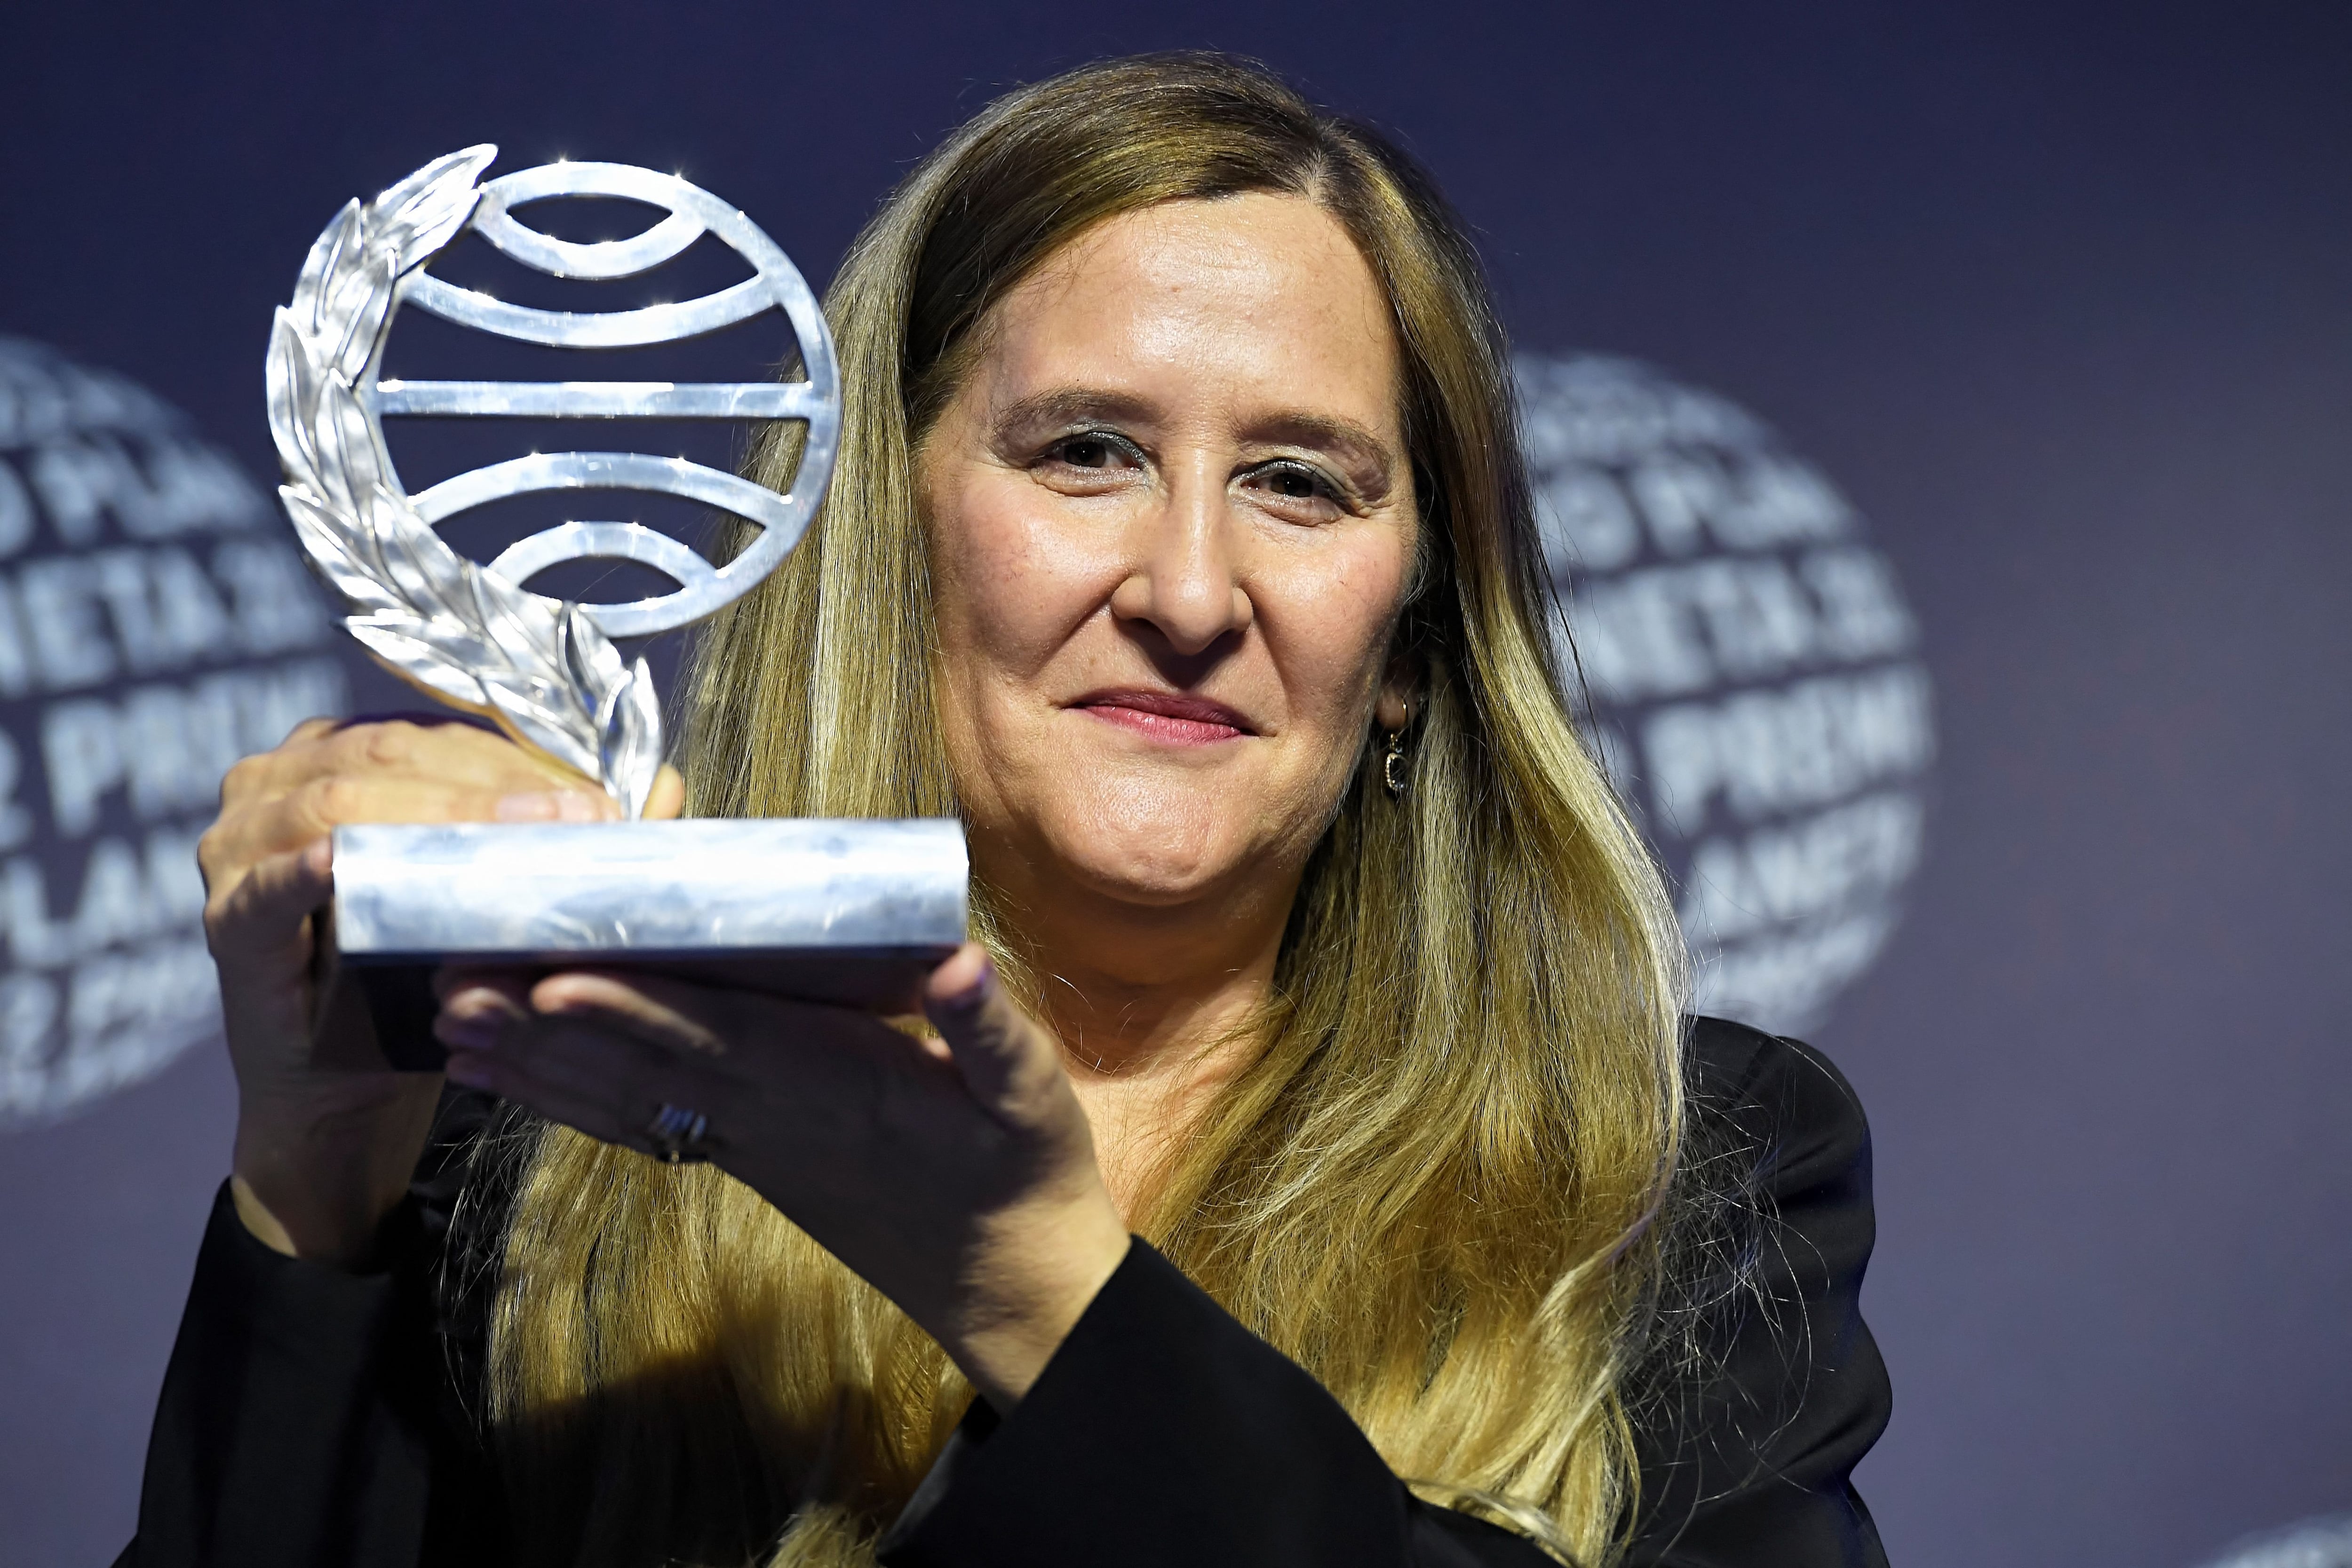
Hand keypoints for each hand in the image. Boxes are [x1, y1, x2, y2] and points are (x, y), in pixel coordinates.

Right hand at [198, 713, 682, 1263]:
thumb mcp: (497, 893)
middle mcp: (279, 777)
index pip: (441, 732)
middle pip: (397, 753)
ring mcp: (240, 843)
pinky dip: (308, 871)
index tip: (602, 800)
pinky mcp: (228, 918)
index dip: (526, 760)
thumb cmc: (425, 971)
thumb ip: (568, 837)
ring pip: (343, 800)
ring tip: (510, 847)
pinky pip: (269, 883)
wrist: (353, 1086)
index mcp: (342, 750)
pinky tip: (342, 864)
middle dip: (494, 786)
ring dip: (432, 818)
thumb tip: (672, 788)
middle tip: (576, 822)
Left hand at [434, 945, 1131, 1407]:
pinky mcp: (749, 1157)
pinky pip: (644, 1125)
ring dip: (538, 1067)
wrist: (1009, 1284)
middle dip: (548, 1028)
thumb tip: (958, 962)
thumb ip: (990, 1029)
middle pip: (645, 1065)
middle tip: (451, 988)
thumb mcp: (1031, 1095)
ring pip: (628, 1098)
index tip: (558, 978)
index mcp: (839, 1084)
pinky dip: (572, 1102)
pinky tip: (518, 1081)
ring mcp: (754, 1143)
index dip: (639, 1009)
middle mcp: (777, 1117)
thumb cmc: (1021, 1176)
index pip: (723, 1039)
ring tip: (451, 1030)